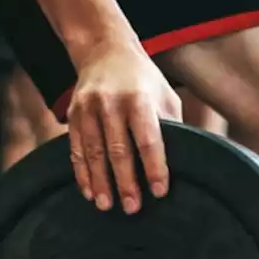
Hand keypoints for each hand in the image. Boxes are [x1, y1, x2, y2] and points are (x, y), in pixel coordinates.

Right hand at [65, 41, 181, 213]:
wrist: (105, 50)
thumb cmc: (144, 80)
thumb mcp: (165, 95)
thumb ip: (171, 125)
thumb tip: (186, 160)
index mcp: (139, 99)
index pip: (148, 139)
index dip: (155, 166)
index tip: (159, 191)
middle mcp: (110, 103)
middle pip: (118, 149)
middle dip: (125, 182)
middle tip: (132, 208)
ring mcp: (88, 108)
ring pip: (94, 152)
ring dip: (100, 182)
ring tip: (106, 206)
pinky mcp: (73, 114)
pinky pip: (76, 148)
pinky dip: (82, 172)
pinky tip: (88, 191)